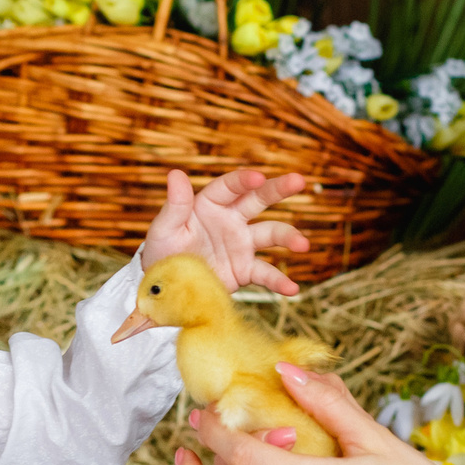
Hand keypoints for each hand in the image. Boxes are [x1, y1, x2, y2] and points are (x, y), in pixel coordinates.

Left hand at [138, 168, 311, 296]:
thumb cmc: (161, 253)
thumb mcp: (164, 230)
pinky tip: (292, 289)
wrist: (166, 290)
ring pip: (270, 234)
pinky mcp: (244, 270)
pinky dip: (279, 281)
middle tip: (299, 180)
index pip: (230, 186)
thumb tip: (176, 173)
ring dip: (288, 237)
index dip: (245, 180)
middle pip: (258, 200)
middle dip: (278, 189)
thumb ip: (174, 205)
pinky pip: (265, 273)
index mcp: (210, 204)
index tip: (259, 177)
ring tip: (303, 245)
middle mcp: (230, 219)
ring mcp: (241, 244)